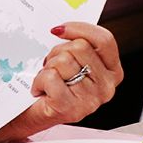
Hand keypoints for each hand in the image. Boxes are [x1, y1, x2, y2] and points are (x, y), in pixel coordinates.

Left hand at [0, 22, 122, 142]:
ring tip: (47, 81)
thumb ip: (78, 44)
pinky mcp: (70, 109)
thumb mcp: (72, 60)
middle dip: (58, 52)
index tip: (58, 29)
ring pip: (64, 61)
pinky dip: (38, 80)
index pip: (105, 40)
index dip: (81, 28)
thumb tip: (62, 26)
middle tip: (51, 67)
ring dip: (48, 67)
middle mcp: (107, 88)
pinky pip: (51, 76)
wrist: (30, 115)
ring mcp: (90, 101)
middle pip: (80, 47)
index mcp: (113, 72)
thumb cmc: (51, 85)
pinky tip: (40, 91)